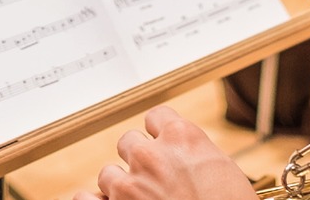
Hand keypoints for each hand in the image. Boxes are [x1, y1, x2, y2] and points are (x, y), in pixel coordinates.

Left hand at [83, 106, 254, 199]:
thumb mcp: (224, 170)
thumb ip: (196, 154)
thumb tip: (186, 159)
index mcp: (182, 137)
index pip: (156, 117)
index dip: (160, 135)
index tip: (165, 147)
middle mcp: (151, 155)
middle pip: (129, 142)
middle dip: (140, 160)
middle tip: (156, 181)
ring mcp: (130, 184)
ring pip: (109, 172)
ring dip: (121, 186)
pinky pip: (85, 199)